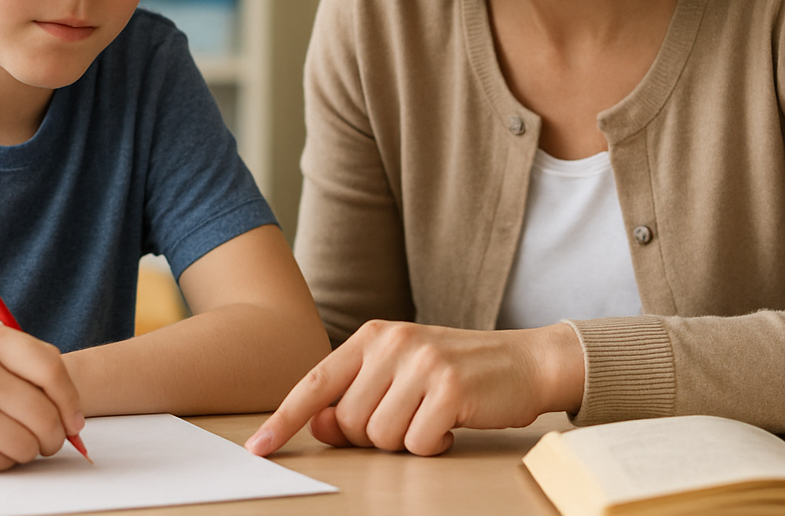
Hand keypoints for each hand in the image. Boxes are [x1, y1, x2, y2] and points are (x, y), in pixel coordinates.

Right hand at [0, 322, 84, 471]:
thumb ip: (33, 370)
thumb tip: (75, 418)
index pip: (51, 369)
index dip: (71, 400)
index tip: (75, 420)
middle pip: (43, 412)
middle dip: (56, 434)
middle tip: (51, 439)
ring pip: (27, 442)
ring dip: (31, 449)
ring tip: (16, 439)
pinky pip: (4, 462)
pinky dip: (5, 460)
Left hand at [245, 320, 582, 457]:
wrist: (524, 361)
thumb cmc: (457, 373)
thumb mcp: (401, 374)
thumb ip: (358, 396)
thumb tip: (322, 427)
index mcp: (374, 337)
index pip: (316, 382)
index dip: (284, 418)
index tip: (259, 448)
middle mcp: (393, 344)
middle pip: (349, 422)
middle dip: (373, 437)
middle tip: (408, 419)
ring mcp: (422, 364)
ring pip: (380, 437)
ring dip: (406, 442)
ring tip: (432, 417)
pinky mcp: (451, 388)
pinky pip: (418, 444)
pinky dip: (434, 445)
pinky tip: (453, 424)